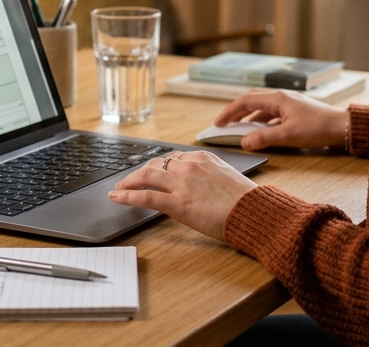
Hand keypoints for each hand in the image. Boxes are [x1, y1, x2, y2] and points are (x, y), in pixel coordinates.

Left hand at [107, 151, 256, 239]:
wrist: (252, 211)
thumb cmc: (245, 200)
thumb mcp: (227, 178)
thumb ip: (210, 176)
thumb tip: (201, 185)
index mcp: (202, 158)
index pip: (172, 158)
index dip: (158, 167)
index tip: (152, 172)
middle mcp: (189, 166)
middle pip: (155, 165)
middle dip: (139, 172)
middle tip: (129, 180)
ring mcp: (181, 183)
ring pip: (146, 176)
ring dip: (128, 182)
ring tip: (118, 188)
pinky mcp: (177, 203)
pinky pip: (145, 196)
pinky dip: (127, 196)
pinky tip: (116, 197)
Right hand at [213, 89, 346, 149]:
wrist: (342, 127)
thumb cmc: (317, 128)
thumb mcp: (288, 136)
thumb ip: (264, 138)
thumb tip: (244, 142)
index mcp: (277, 99)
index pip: (245, 102)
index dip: (229, 112)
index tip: (218, 123)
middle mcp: (281, 97)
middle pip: (252, 100)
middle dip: (236, 111)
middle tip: (224, 123)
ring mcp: (288, 103)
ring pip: (262, 107)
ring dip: (249, 117)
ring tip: (239, 129)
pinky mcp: (295, 110)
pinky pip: (272, 113)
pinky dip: (261, 121)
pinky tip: (261, 131)